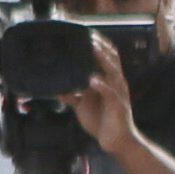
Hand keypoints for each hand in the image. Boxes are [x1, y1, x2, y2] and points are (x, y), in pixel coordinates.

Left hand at [72, 32, 142, 160]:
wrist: (116, 142)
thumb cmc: (103, 122)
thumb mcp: (83, 106)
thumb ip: (71, 95)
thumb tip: (55, 88)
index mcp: (108, 80)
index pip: (107, 55)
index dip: (98, 42)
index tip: (85, 31)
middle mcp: (116, 83)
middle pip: (112, 58)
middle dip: (101, 45)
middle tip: (88, 34)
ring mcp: (118, 93)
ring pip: (113, 72)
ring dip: (103, 60)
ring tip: (93, 48)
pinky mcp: (118, 106)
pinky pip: (111, 93)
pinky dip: (102, 86)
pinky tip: (93, 80)